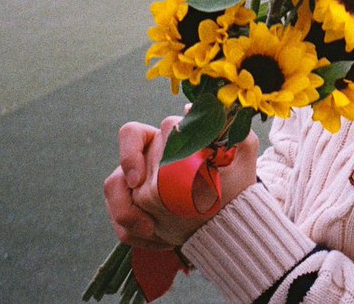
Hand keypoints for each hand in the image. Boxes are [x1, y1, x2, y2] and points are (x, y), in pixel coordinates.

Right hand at [104, 118, 258, 248]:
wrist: (233, 212)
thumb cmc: (235, 177)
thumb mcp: (239, 151)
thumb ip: (224, 127)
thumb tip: (189, 112)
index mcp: (164, 140)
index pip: (131, 135)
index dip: (129, 155)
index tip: (140, 181)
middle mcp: (145, 160)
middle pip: (117, 176)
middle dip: (128, 204)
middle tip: (150, 223)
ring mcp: (135, 187)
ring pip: (113, 199)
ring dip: (127, 219)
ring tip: (152, 232)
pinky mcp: (135, 211)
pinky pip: (122, 227)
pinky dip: (138, 236)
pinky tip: (163, 242)